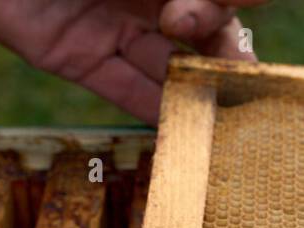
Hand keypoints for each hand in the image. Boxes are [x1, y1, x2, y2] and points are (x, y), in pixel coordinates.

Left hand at [0, 1, 269, 123]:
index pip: (219, 3)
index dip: (227, 17)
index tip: (210, 26)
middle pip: (201, 40)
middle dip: (218, 60)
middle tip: (218, 70)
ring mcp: (111, 28)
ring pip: (167, 69)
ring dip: (196, 96)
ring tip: (222, 125)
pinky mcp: (76, 58)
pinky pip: (124, 91)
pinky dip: (155, 115)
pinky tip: (186, 137)